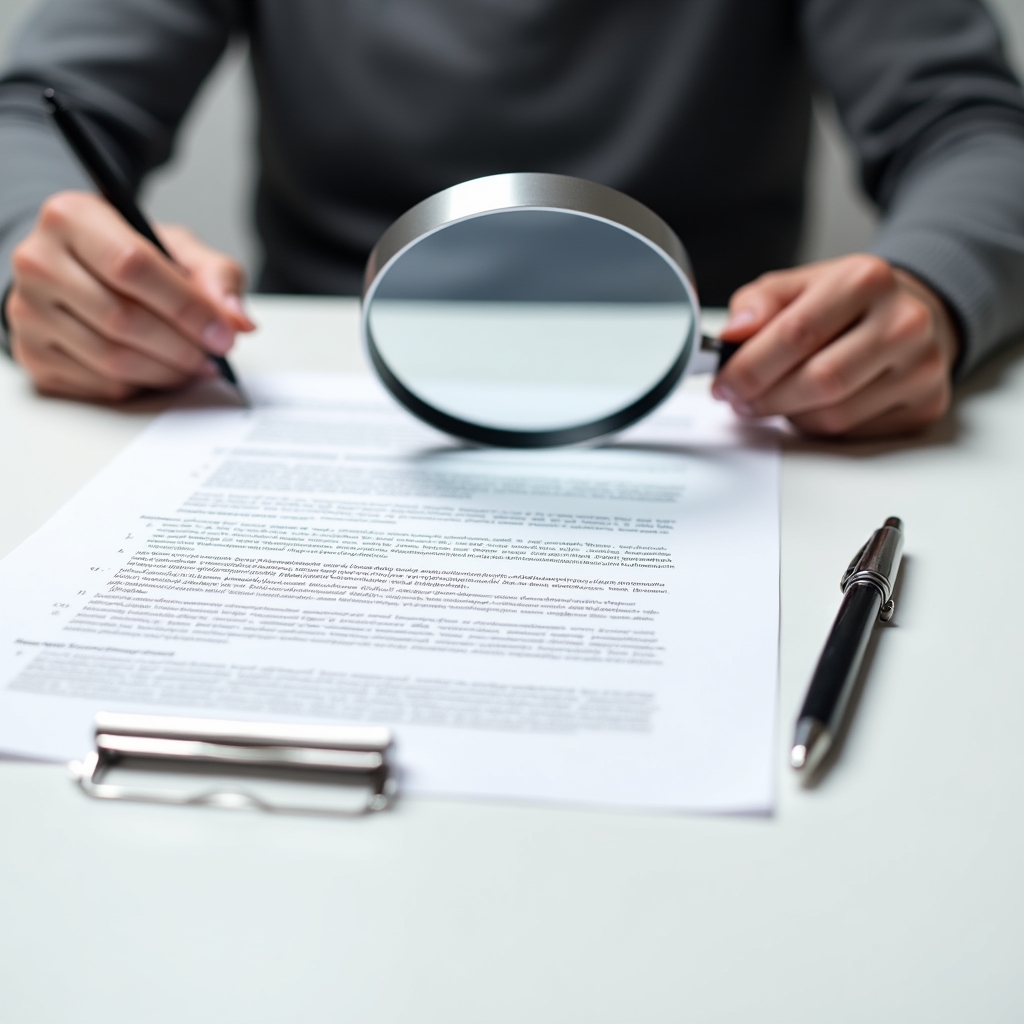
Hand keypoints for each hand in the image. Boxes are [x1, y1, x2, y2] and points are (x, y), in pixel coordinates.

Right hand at [5, 190, 254, 400]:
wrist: (79, 270)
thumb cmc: (131, 256)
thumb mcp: (179, 249)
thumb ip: (217, 277)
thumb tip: (238, 321)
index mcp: (71, 217)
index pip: (133, 267)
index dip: (187, 308)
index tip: (223, 333)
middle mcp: (37, 261)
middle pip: (123, 319)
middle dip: (182, 346)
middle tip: (214, 355)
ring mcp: (27, 311)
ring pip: (113, 359)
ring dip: (168, 371)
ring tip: (195, 364)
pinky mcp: (33, 355)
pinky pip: (100, 384)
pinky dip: (142, 384)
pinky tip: (160, 369)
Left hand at [710, 255, 960, 437]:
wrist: (912, 312)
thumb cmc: (847, 302)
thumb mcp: (798, 285)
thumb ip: (758, 304)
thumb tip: (733, 334)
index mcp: (866, 279)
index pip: (797, 333)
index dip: (750, 367)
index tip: (724, 384)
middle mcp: (904, 321)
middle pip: (819, 381)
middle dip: (766, 399)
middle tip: (740, 401)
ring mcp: (921, 366)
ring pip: (834, 416)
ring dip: (791, 415)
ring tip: (778, 399)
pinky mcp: (926, 405)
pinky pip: (853, 434)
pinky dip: (820, 427)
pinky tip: (814, 406)